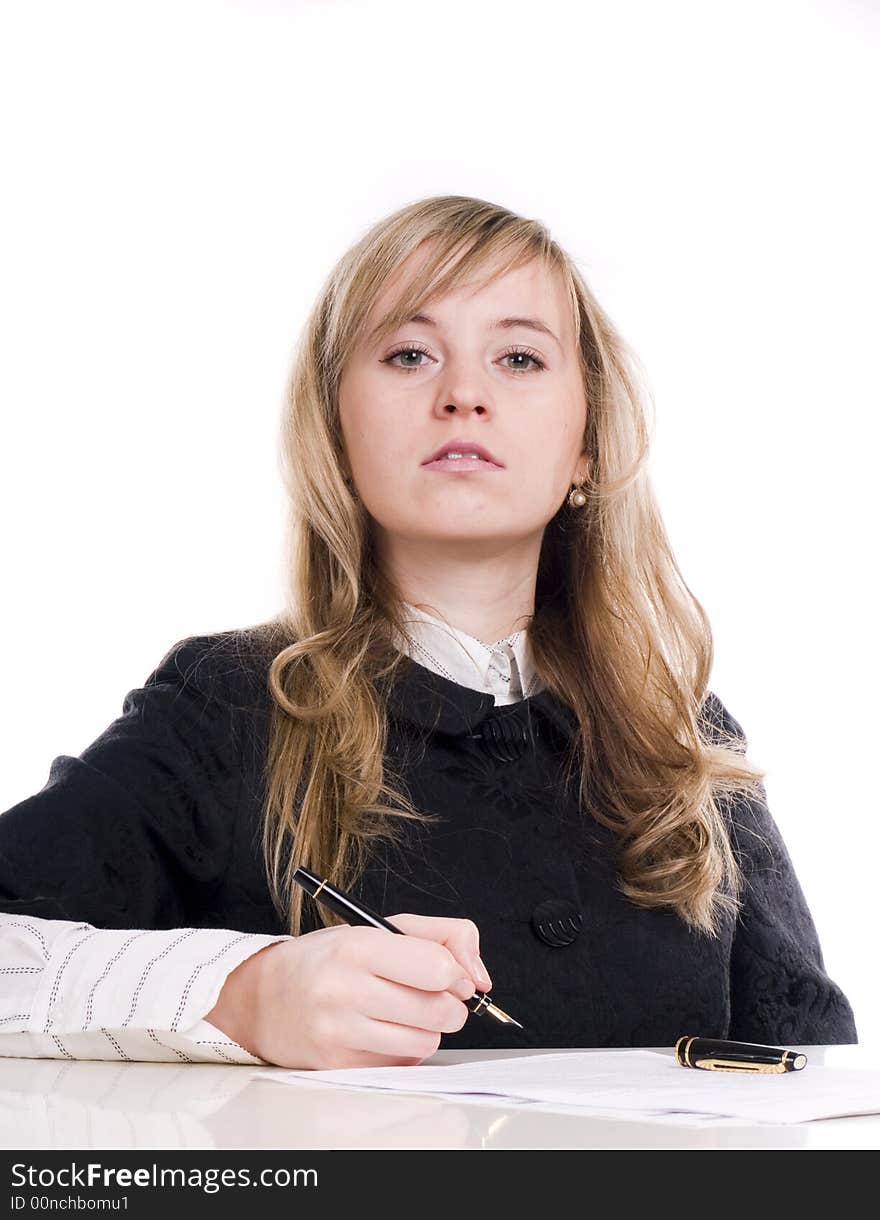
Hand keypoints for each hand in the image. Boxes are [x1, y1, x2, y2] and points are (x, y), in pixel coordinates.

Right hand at [204, 914, 492, 1069]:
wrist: (262, 997)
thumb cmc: (328, 959)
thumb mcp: (380, 927)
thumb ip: (442, 936)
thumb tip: (480, 977)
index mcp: (358, 946)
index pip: (437, 968)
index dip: (457, 974)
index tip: (452, 975)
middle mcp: (345, 989)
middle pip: (439, 1011)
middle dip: (450, 1005)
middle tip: (432, 994)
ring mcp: (339, 1031)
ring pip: (425, 1041)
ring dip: (427, 1028)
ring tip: (403, 1011)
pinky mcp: (338, 1064)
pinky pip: (402, 1063)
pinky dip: (404, 1049)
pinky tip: (383, 1030)